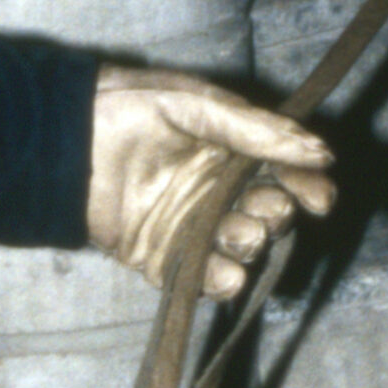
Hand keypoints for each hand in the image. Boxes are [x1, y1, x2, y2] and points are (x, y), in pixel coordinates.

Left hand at [87, 65, 335, 297]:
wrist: (66, 135)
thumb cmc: (131, 106)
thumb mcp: (200, 106)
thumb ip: (259, 131)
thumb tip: (321, 151)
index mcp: (232, 154)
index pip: (284, 176)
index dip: (306, 188)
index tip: (319, 197)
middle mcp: (216, 193)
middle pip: (268, 215)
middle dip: (277, 215)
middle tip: (266, 207)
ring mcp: (189, 227)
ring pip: (239, 250)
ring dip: (251, 247)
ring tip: (243, 233)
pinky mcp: (160, 257)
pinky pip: (198, 278)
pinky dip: (218, 282)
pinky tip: (226, 274)